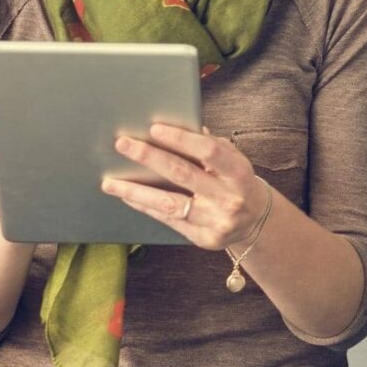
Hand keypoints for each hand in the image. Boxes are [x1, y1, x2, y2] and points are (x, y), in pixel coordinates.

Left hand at [103, 122, 270, 250]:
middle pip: (183, 174)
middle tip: (122, 144)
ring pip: (169, 203)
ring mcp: (216, 221)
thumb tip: (176, 127)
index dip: (181, 139)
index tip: (154, 129)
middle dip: (149, 157)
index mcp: (239, 173)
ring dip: (136, 190)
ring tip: (110, 182)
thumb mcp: (233, 161)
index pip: (208, 151)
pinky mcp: (203, 238)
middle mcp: (229, 198)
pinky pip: (168, 220)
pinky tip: (127, 196)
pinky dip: (145, 206)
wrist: (256, 220)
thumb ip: (209, 146)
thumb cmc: (237, 182)